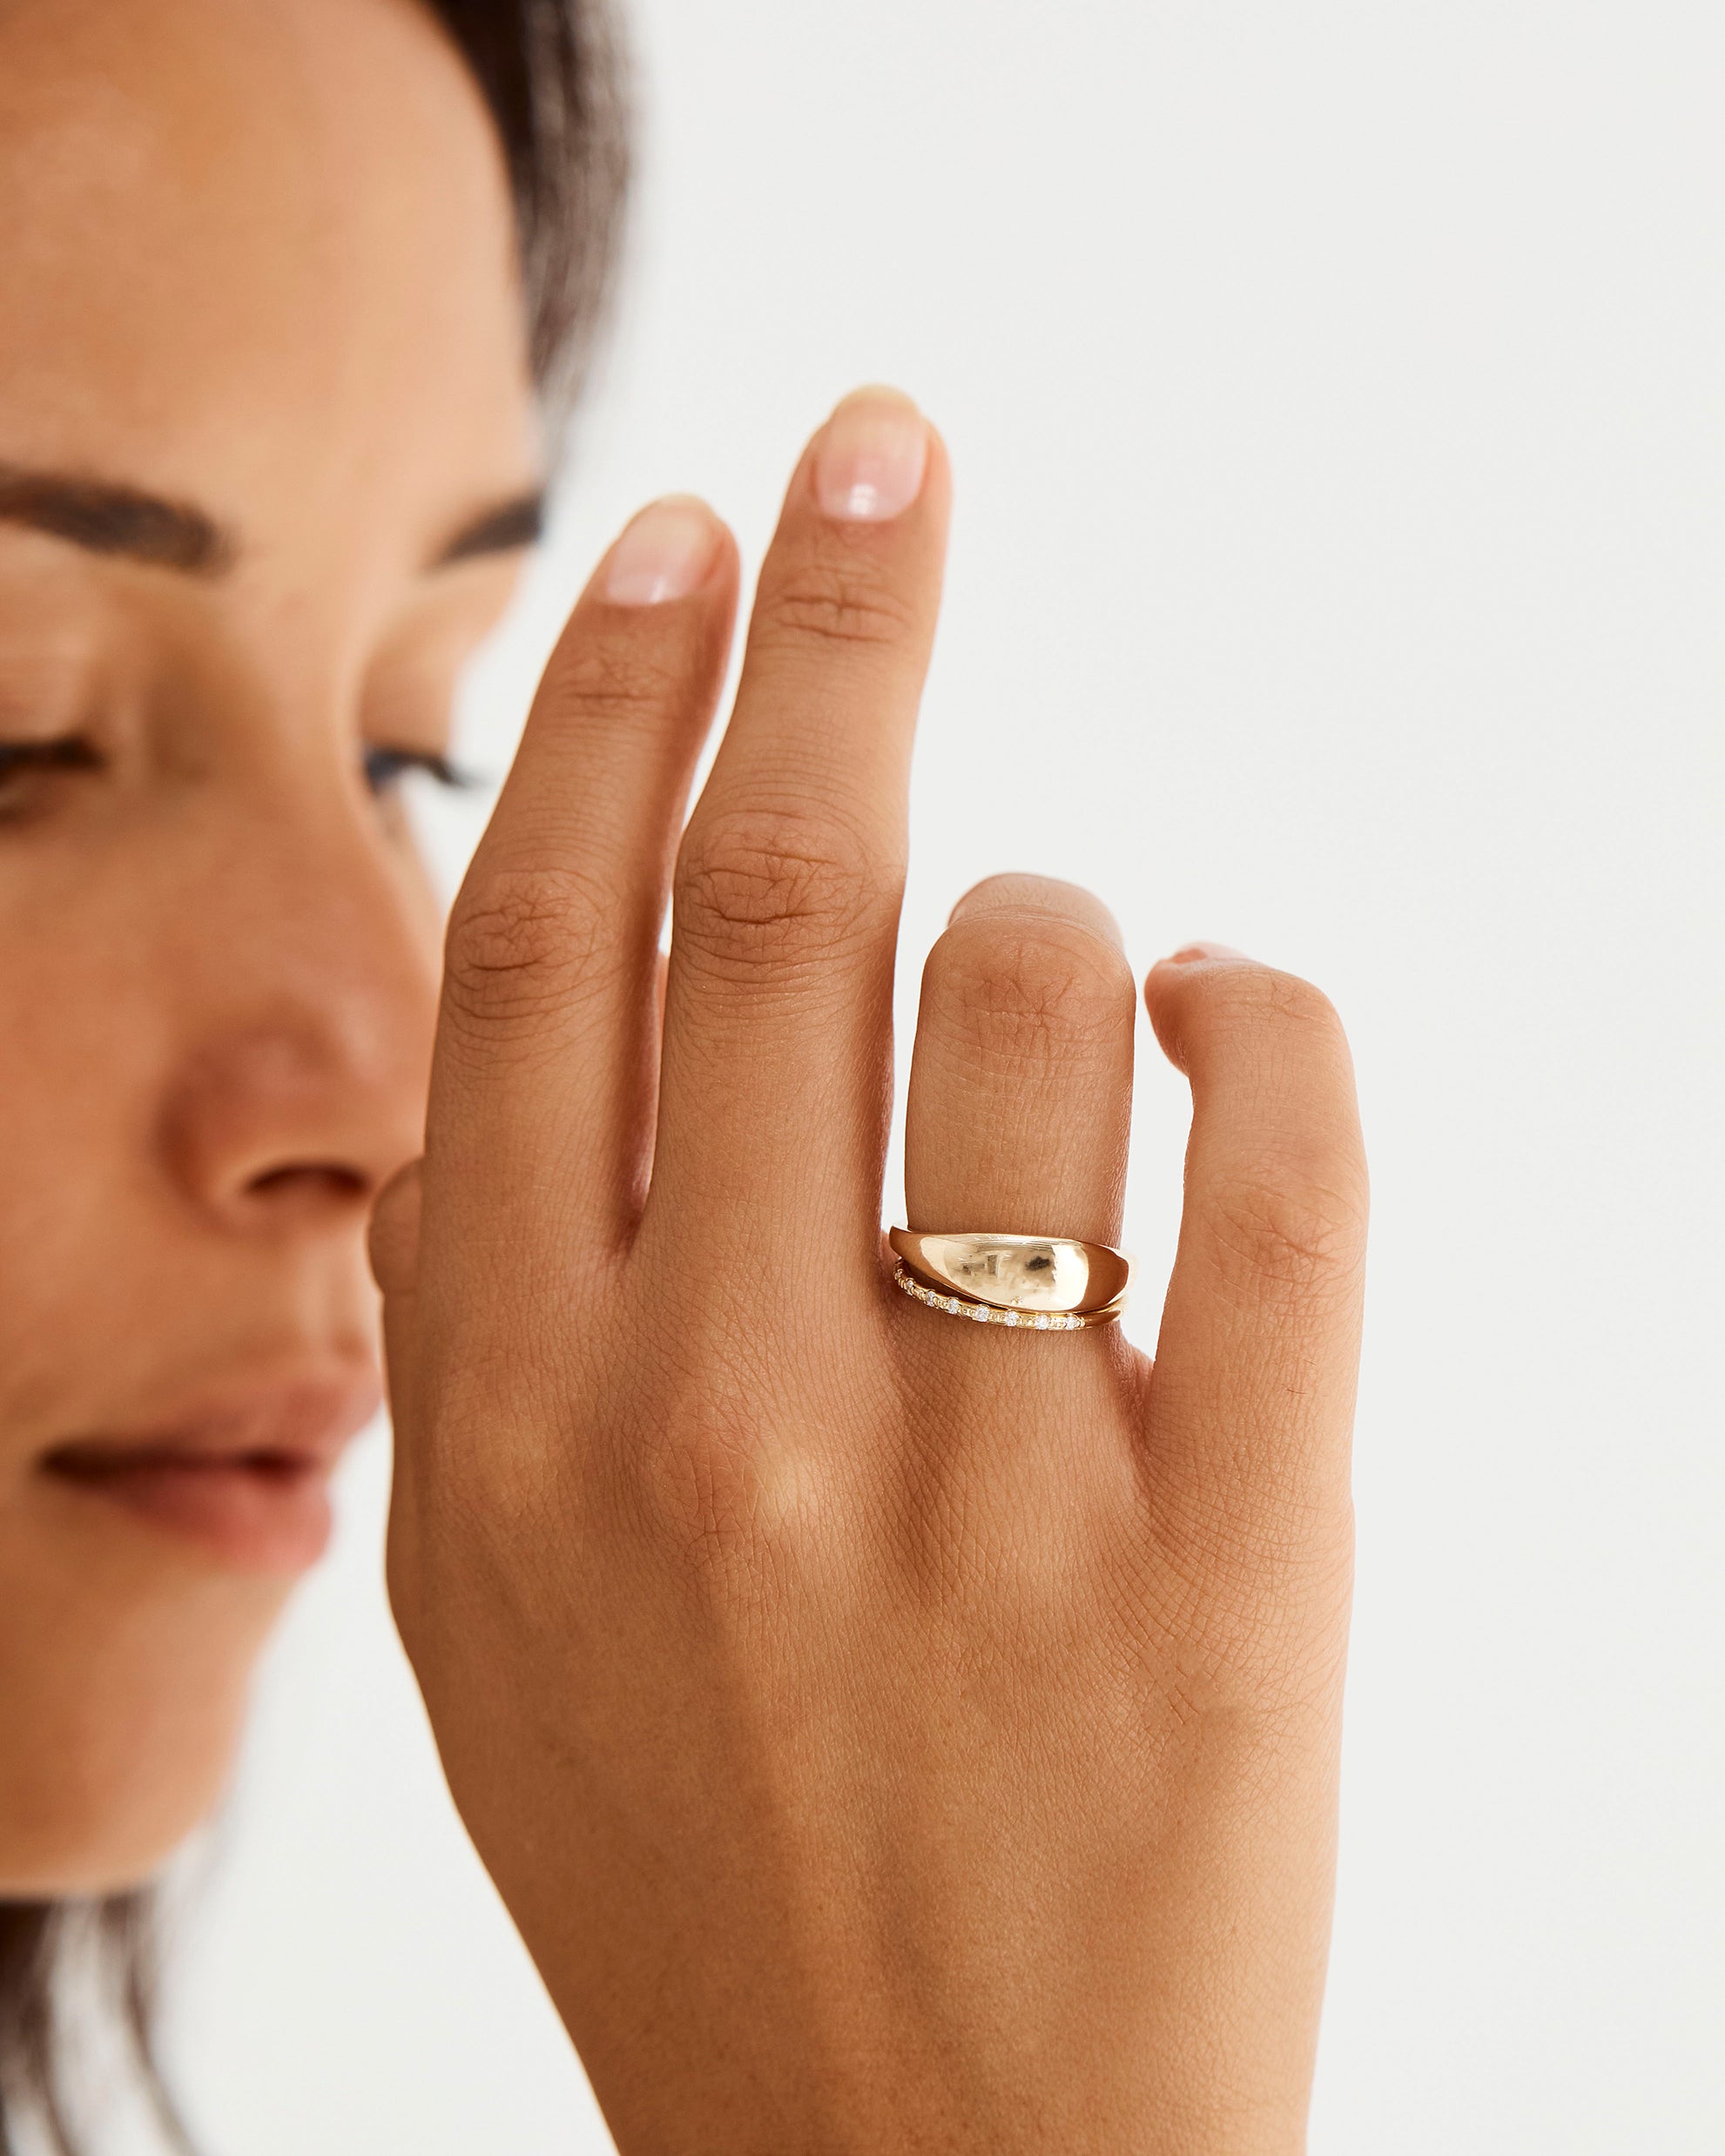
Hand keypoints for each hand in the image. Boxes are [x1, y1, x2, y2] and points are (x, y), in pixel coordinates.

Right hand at [372, 389, 1366, 2154]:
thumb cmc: (703, 1874)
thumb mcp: (491, 1607)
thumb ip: (511, 1309)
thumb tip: (599, 999)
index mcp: (499, 1420)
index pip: (549, 948)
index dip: (620, 701)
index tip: (689, 540)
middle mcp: (712, 1419)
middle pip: (780, 891)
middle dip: (834, 609)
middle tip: (882, 446)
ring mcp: (975, 1486)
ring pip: (1037, 980)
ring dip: (1057, 916)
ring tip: (1057, 978)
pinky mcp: (1226, 1556)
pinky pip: (1276, 1156)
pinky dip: (1258, 1019)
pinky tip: (1211, 1018)